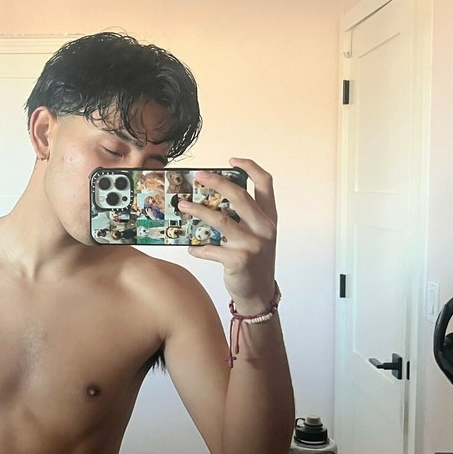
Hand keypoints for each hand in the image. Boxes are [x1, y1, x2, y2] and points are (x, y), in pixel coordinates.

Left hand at [181, 157, 277, 313]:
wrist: (259, 293)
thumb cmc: (255, 261)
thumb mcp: (256, 236)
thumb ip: (242, 218)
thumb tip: (210, 200)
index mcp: (270, 218)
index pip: (266, 184)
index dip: (250, 167)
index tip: (231, 160)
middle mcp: (264, 228)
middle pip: (240, 196)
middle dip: (217, 182)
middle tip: (199, 177)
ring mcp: (253, 244)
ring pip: (220, 220)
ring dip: (198, 211)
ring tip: (182, 206)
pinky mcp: (239, 260)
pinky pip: (210, 248)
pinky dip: (197, 248)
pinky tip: (191, 248)